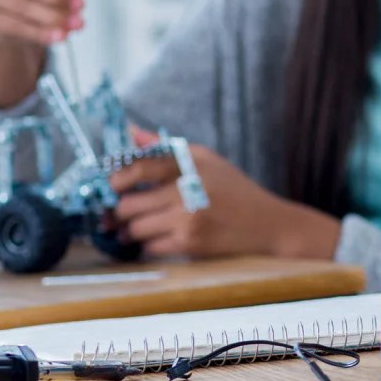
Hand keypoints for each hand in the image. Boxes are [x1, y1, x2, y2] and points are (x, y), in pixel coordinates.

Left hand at [108, 143, 339, 259]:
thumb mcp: (206, 160)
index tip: (111, 186)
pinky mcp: (190, 244)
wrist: (268, 224)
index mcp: (190, 166)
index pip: (139, 167)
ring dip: (131, 230)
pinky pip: (150, 247)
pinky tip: (158, 238)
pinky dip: (148, 244)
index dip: (115, 178)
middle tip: (118, 212)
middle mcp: (186, 192)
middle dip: (118, 211)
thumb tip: (130, 132)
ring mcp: (187, 220)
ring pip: (135, 229)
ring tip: (136, 227)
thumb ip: (166, 148)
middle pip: (128, 204)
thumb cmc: (235, 190)